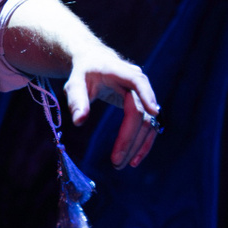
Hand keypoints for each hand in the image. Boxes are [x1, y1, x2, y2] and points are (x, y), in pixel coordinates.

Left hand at [63, 48, 161, 169]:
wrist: (94, 62)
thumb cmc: (83, 73)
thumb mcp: (75, 84)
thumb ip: (77, 101)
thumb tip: (79, 122)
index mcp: (120, 71)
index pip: (137, 82)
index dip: (147, 96)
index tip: (153, 112)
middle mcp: (137, 82)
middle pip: (140, 112)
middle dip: (130, 138)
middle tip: (116, 163)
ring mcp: (143, 94)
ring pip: (148, 122)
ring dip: (139, 144)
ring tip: (124, 164)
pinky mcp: (143, 105)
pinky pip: (148, 126)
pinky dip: (143, 142)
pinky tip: (134, 158)